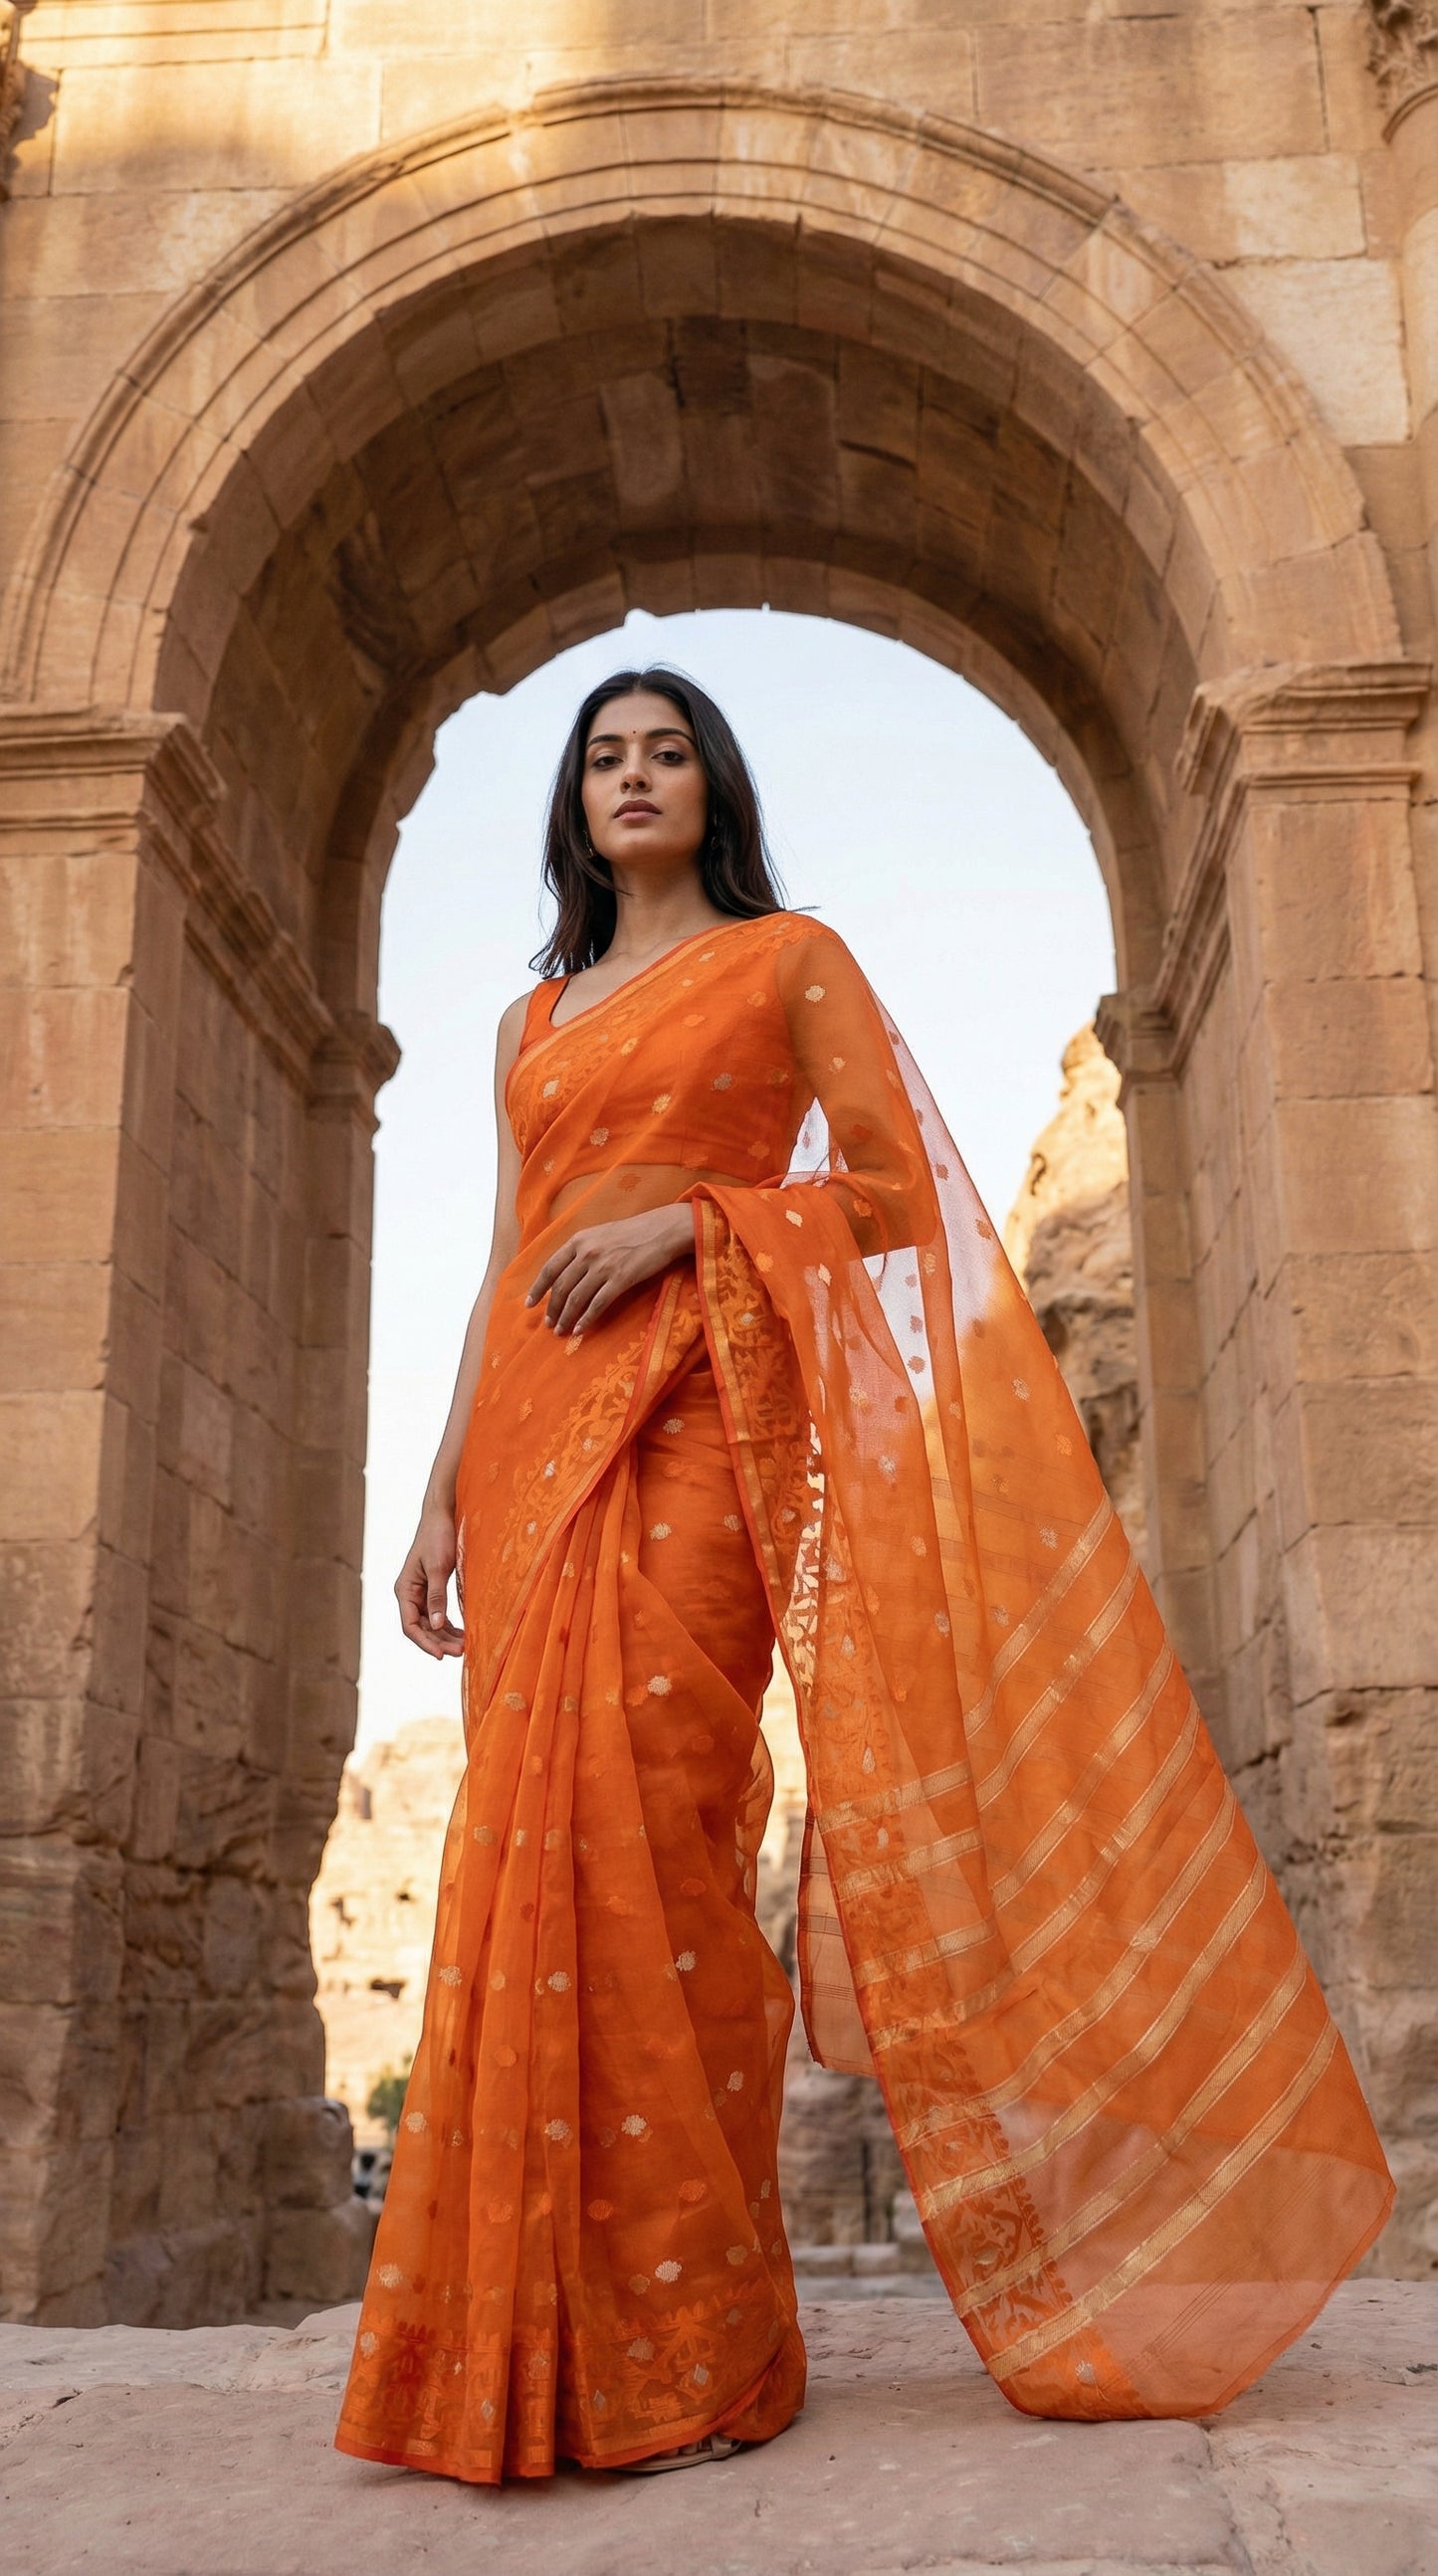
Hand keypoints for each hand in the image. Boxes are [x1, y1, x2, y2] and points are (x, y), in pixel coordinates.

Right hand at [395, 1506, 464, 1657]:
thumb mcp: (439, 1568)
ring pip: (430, 1623)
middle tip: (461, 1652)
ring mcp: (420, 1592)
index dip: (425, 1642)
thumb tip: (437, 1625)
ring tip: (464, 1646)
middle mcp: (409, 1594)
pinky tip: (461, 1633)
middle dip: (439, 1641)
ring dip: (445, 1636)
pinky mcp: (432, 1589)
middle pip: (421, 1628)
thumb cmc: (438, 1537)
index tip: (441, 1655)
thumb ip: (437, 1597)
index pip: (410, 1625)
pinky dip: (448, 1625)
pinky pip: (438, 1614)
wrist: (442, 1515)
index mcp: (404, 1589)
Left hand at [525, 1203, 693, 1335]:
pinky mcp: (621, 1279)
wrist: (662, 1230)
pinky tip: (580, 1330)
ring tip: (561, 1331)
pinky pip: (598, 1304)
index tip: (529, 1304)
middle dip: (552, 1309)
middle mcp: (587, 1253)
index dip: (538, 1288)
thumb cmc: (632, 1232)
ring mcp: (604, 1266)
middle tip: (548, 1324)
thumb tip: (565, 1272)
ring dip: (566, 1317)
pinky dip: (586, 1319)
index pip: (550, 1268)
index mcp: (579, 1240)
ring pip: (576, 1298)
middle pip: (561, 1287)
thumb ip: (581, 1250)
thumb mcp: (600, 1234)